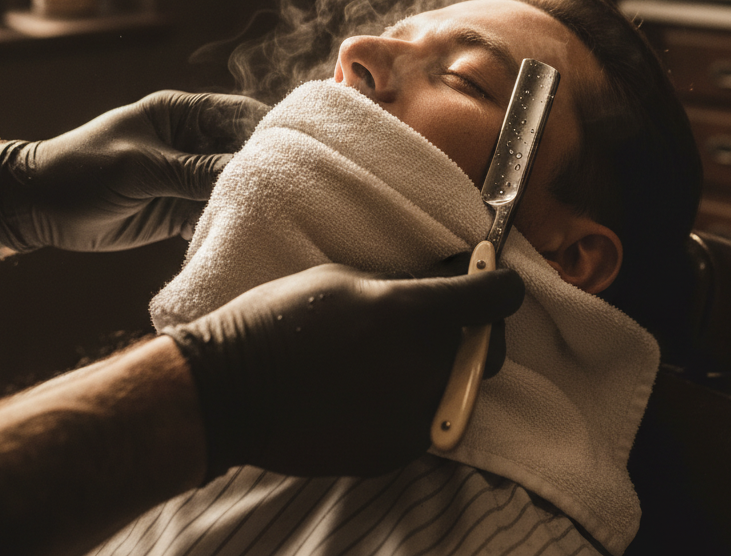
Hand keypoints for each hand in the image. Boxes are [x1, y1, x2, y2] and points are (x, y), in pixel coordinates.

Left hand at [0, 91, 268, 251]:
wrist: (34, 210)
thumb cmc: (81, 169)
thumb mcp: (140, 166)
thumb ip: (193, 171)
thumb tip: (247, 171)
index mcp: (184, 114)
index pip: (238, 114)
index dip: (268, 129)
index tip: (296, 149)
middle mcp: (192, 142)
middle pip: (241, 152)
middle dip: (263, 170)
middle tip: (291, 190)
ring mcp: (186, 176)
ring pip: (230, 185)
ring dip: (247, 199)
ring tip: (274, 215)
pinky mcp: (178, 209)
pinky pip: (213, 213)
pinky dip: (225, 223)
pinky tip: (245, 233)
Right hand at [162, 264, 525, 479]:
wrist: (230, 393)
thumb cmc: (280, 320)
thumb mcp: (344, 279)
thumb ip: (402, 286)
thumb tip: (441, 284)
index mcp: (411, 313)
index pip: (493, 298)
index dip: (499, 285)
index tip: (494, 281)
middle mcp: (423, 366)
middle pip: (485, 348)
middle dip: (476, 330)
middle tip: (447, 318)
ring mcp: (411, 415)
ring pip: (457, 388)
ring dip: (443, 368)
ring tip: (397, 356)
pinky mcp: (395, 451)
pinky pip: (427, 421)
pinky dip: (415, 402)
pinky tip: (373, 388)